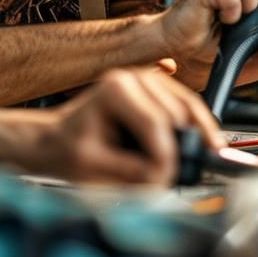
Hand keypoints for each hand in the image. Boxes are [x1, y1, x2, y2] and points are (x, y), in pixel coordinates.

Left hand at [0, 68, 222, 184]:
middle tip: (179, 177)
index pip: (154, 123)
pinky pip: (187, 107)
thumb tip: (164, 174)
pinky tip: (199, 146)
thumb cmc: (69, 150)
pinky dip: (196, 128)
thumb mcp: (93, 167)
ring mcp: (149, 80)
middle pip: (176, 114)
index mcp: (115, 89)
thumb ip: (129, 170)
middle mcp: (134, 77)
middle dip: (181, 148)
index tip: (167, 180)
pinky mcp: (158, 90)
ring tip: (194, 164)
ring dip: (195, 136)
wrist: (58, 140)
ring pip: (189, 108)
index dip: (166, 155)